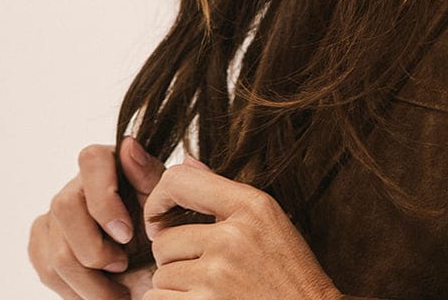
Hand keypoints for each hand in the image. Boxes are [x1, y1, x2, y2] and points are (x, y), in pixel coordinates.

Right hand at [29, 137, 165, 299]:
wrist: (147, 265)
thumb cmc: (157, 227)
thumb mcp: (163, 201)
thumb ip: (149, 174)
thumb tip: (128, 146)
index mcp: (108, 162)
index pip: (91, 160)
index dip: (104, 200)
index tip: (127, 234)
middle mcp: (76, 183)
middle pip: (65, 207)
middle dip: (95, 250)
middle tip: (122, 265)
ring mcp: (54, 213)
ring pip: (56, 251)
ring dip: (90, 283)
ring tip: (117, 292)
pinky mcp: (41, 241)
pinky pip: (46, 269)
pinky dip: (74, 290)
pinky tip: (96, 289)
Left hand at [144, 158, 341, 299]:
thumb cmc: (289, 273)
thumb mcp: (268, 221)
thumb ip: (223, 193)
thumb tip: (185, 160)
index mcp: (251, 205)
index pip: (179, 181)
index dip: (158, 200)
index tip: (159, 220)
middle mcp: (233, 236)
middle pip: (164, 241)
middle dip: (175, 259)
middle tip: (205, 272)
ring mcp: (218, 276)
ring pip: (160, 278)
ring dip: (175, 289)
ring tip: (211, 293)